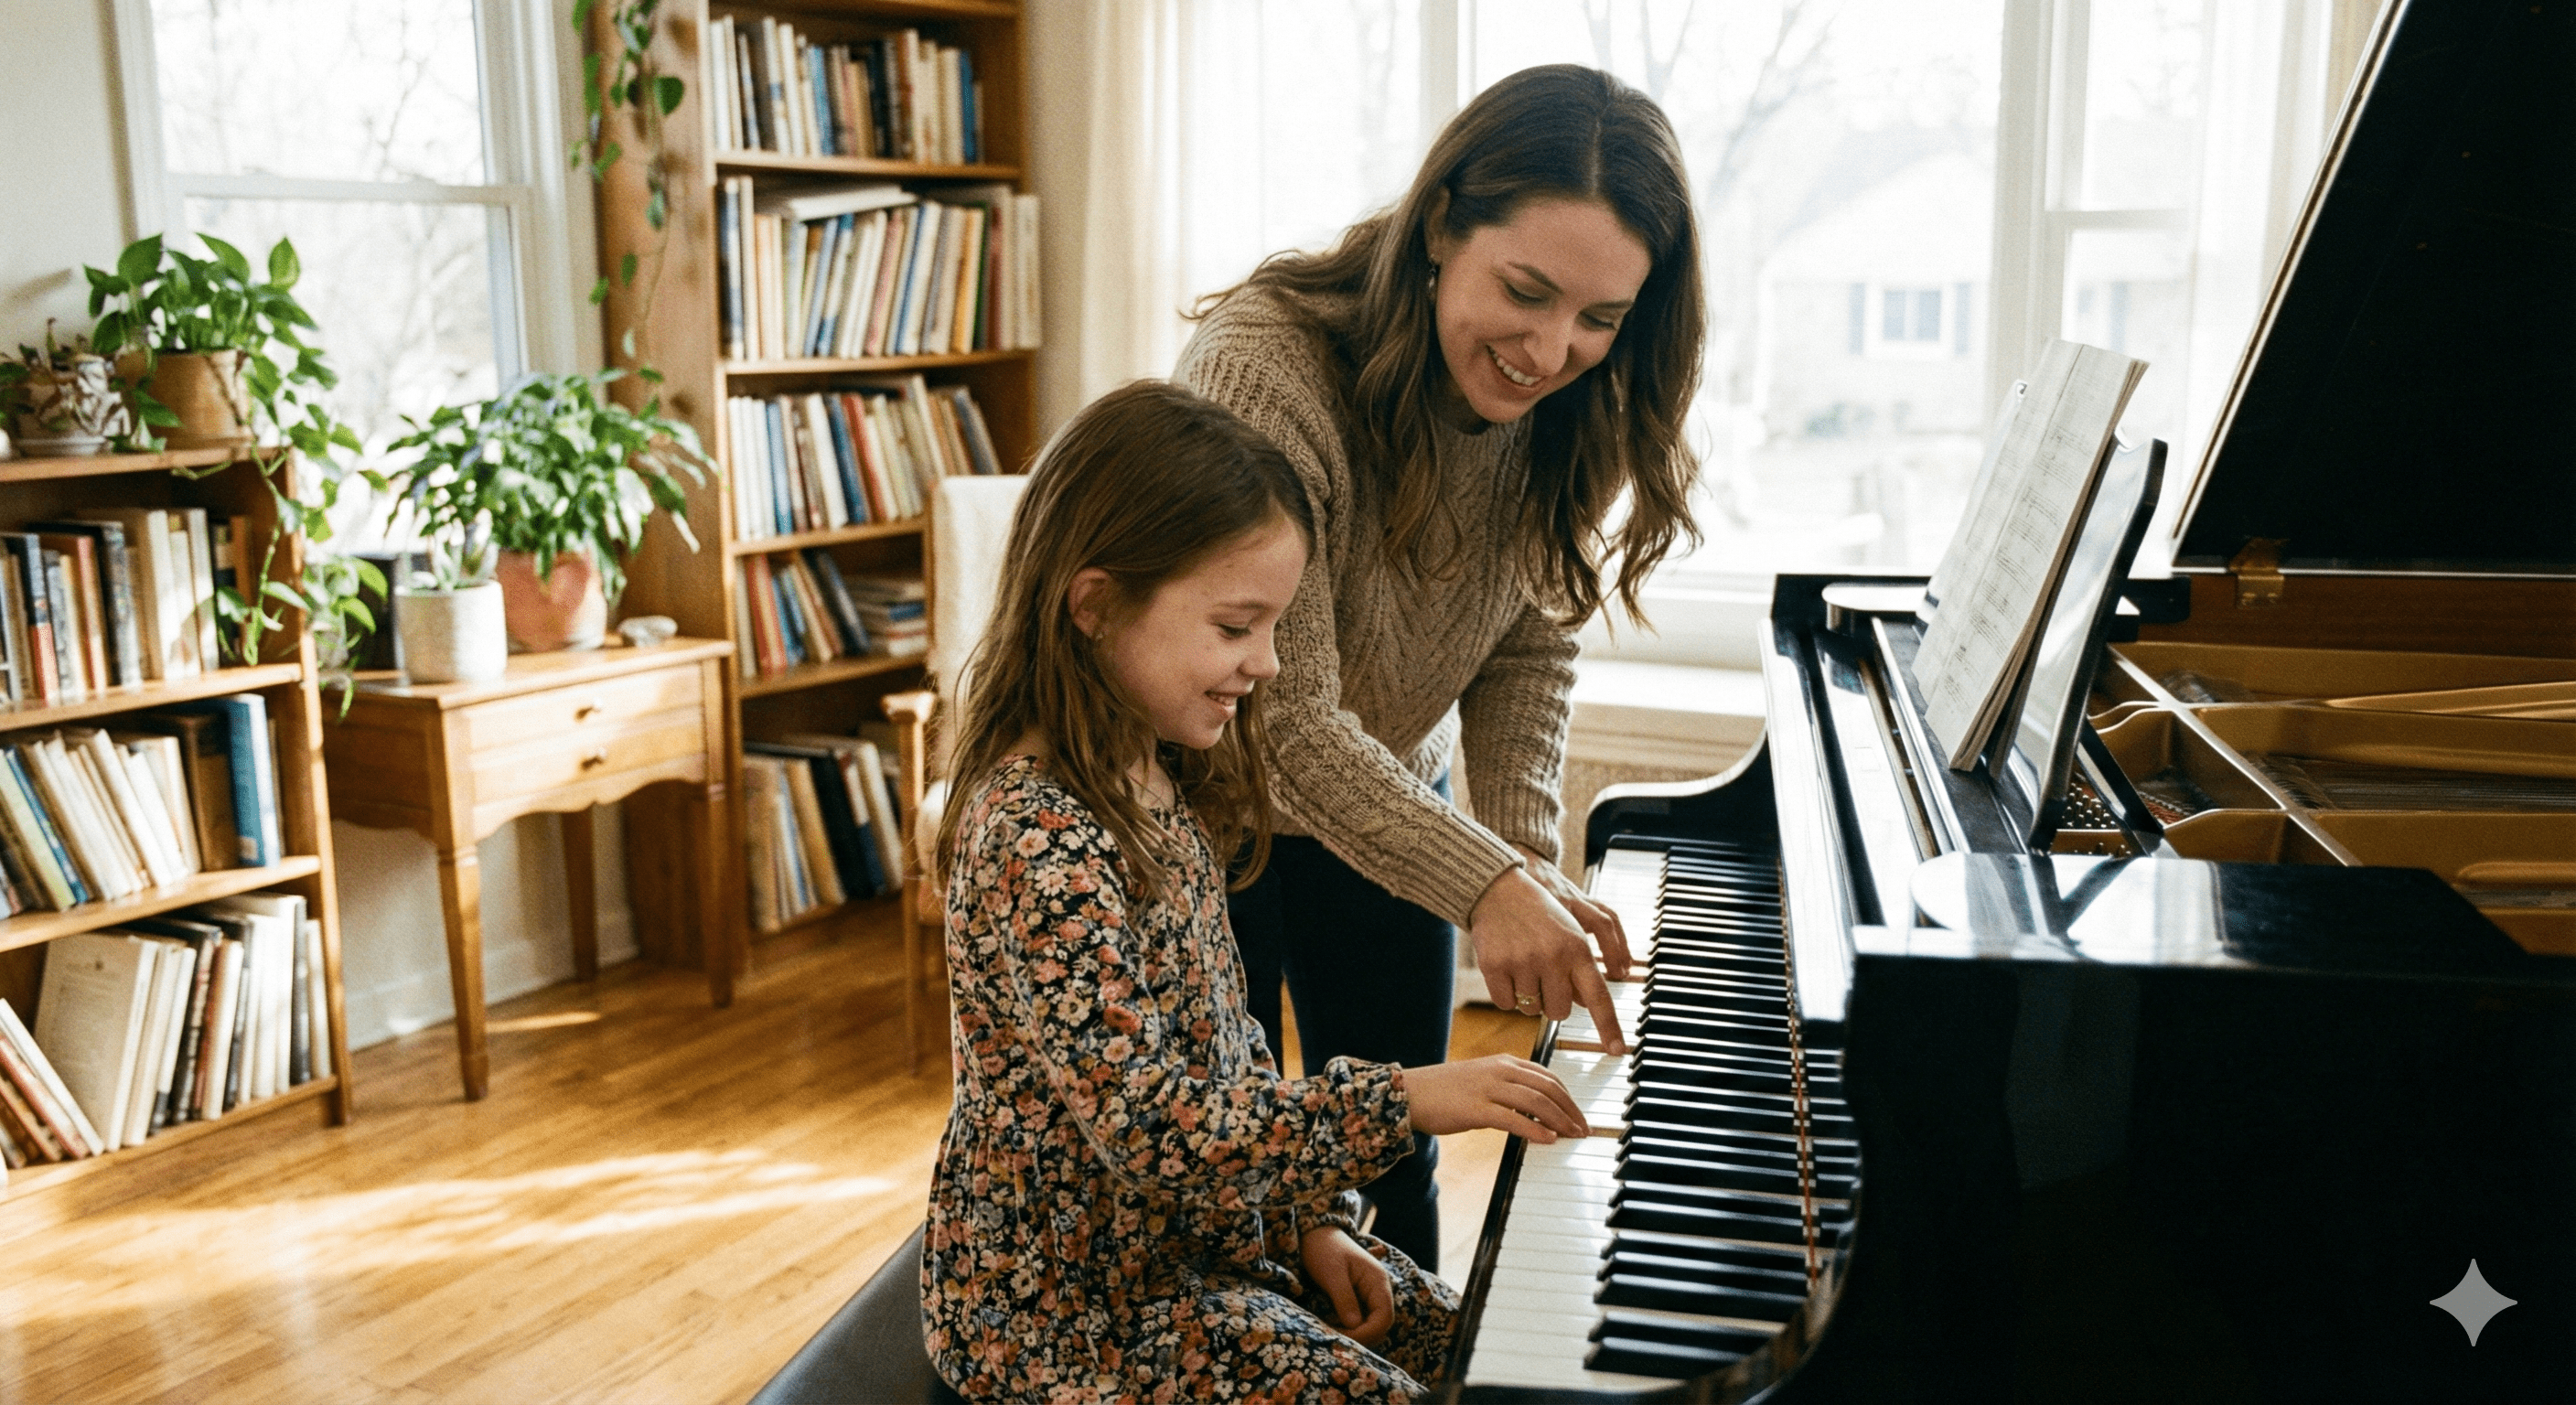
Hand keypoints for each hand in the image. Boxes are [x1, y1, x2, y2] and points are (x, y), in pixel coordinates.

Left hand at [1300, 1226, 1394, 1347]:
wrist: (1315, 1234)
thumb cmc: (1323, 1249)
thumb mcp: (1332, 1273)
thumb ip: (1344, 1298)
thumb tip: (1355, 1326)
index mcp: (1377, 1281)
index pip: (1384, 1317)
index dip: (1367, 1333)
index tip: (1343, 1339)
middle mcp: (1377, 1291)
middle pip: (1379, 1325)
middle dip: (1360, 1337)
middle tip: (1333, 1340)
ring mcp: (1368, 1296)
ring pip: (1369, 1325)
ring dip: (1354, 1335)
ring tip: (1331, 1334)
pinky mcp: (1357, 1300)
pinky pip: (1359, 1320)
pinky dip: (1348, 1329)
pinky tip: (1331, 1328)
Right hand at [1401, 1054, 1588, 1141]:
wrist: (1409, 1093)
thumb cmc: (1444, 1092)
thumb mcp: (1482, 1082)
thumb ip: (1508, 1090)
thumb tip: (1535, 1112)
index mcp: (1503, 1062)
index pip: (1548, 1076)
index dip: (1569, 1097)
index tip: (1579, 1116)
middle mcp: (1499, 1070)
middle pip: (1548, 1088)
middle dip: (1571, 1110)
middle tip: (1583, 1129)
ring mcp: (1487, 1088)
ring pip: (1536, 1101)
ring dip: (1560, 1120)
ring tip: (1572, 1135)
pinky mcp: (1475, 1108)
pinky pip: (1513, 1118)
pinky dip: (1535, 1129)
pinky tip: (1547, 1140)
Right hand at [1469, 866, 1630, 1054]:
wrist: (1499, 890)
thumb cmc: (1539, 916)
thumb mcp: (1570, 935)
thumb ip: (1579, 970)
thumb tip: (1583, 1005)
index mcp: (1577, 949)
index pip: (1598, 997)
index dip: (1608, 1027)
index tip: (1617, 1051)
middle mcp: (1553, 957)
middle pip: (1559, 1012)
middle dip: (1552, 1002)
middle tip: (1544, 976)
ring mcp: (1522, 962)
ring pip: (1531, 1010)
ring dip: (1527, 997)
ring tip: (1523, 965)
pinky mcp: (1495, 966)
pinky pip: (1505, 1004)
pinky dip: (1505, 994)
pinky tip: (1505, 969)